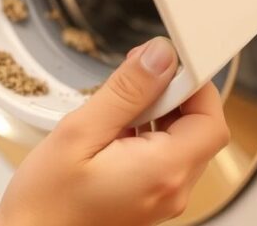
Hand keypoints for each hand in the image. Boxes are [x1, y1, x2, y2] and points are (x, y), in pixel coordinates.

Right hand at [0, 37, 229, 225]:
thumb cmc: (45, 199)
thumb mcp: (80, 131)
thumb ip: (127, 91)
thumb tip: (161, 56)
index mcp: (162, 171)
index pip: (211, 120)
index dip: (196, 85)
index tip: (167, 62)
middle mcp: (172, 190)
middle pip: (201, 129)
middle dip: (174, 95)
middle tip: (135, 76)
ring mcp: (164, 198)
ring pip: (185, 141)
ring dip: (160, 114)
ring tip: (118, 108)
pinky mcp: (151, 199)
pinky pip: (168, 158)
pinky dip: (150, 135)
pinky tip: (117, 129)